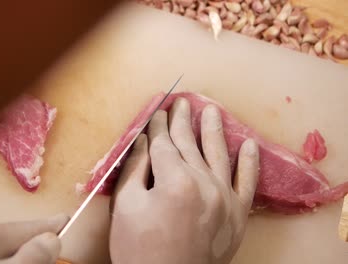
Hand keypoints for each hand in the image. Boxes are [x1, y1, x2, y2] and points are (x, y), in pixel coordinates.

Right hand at [109, 98, 259, 263]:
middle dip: (182, 122)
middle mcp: (205, 184)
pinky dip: (249, 163)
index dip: (158, 126)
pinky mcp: (237, 215)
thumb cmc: (138, 249)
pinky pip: (247, 183)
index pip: (165, 144)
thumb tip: (144, 140)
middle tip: (181, 102)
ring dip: (214, 130)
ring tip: (211, 110)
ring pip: (218, 155)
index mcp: (175, 181)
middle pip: (190, 145)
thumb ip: (136, 168)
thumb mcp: (126, 206)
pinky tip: (248, 144)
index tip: (158, 110)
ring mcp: (225, 199)